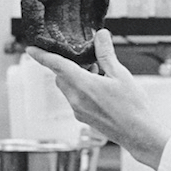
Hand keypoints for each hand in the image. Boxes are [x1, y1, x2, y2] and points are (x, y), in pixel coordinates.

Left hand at [26, 30, 170, 168]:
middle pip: (61, 77)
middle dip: (70, 66)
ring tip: (100, 75)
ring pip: (68, 88)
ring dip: (77, 78)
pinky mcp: (83, 118)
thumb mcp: (121, 75)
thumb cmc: (132, 107)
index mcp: (84, 86)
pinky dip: (82, 90)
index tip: (31, 50)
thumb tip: (100, 36)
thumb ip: (106, 55)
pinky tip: (101, 90)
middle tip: (89, 61)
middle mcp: (76, 100)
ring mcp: (79, 111)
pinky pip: (75, 99)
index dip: (42, 56)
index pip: (57, 66)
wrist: (139, 134)